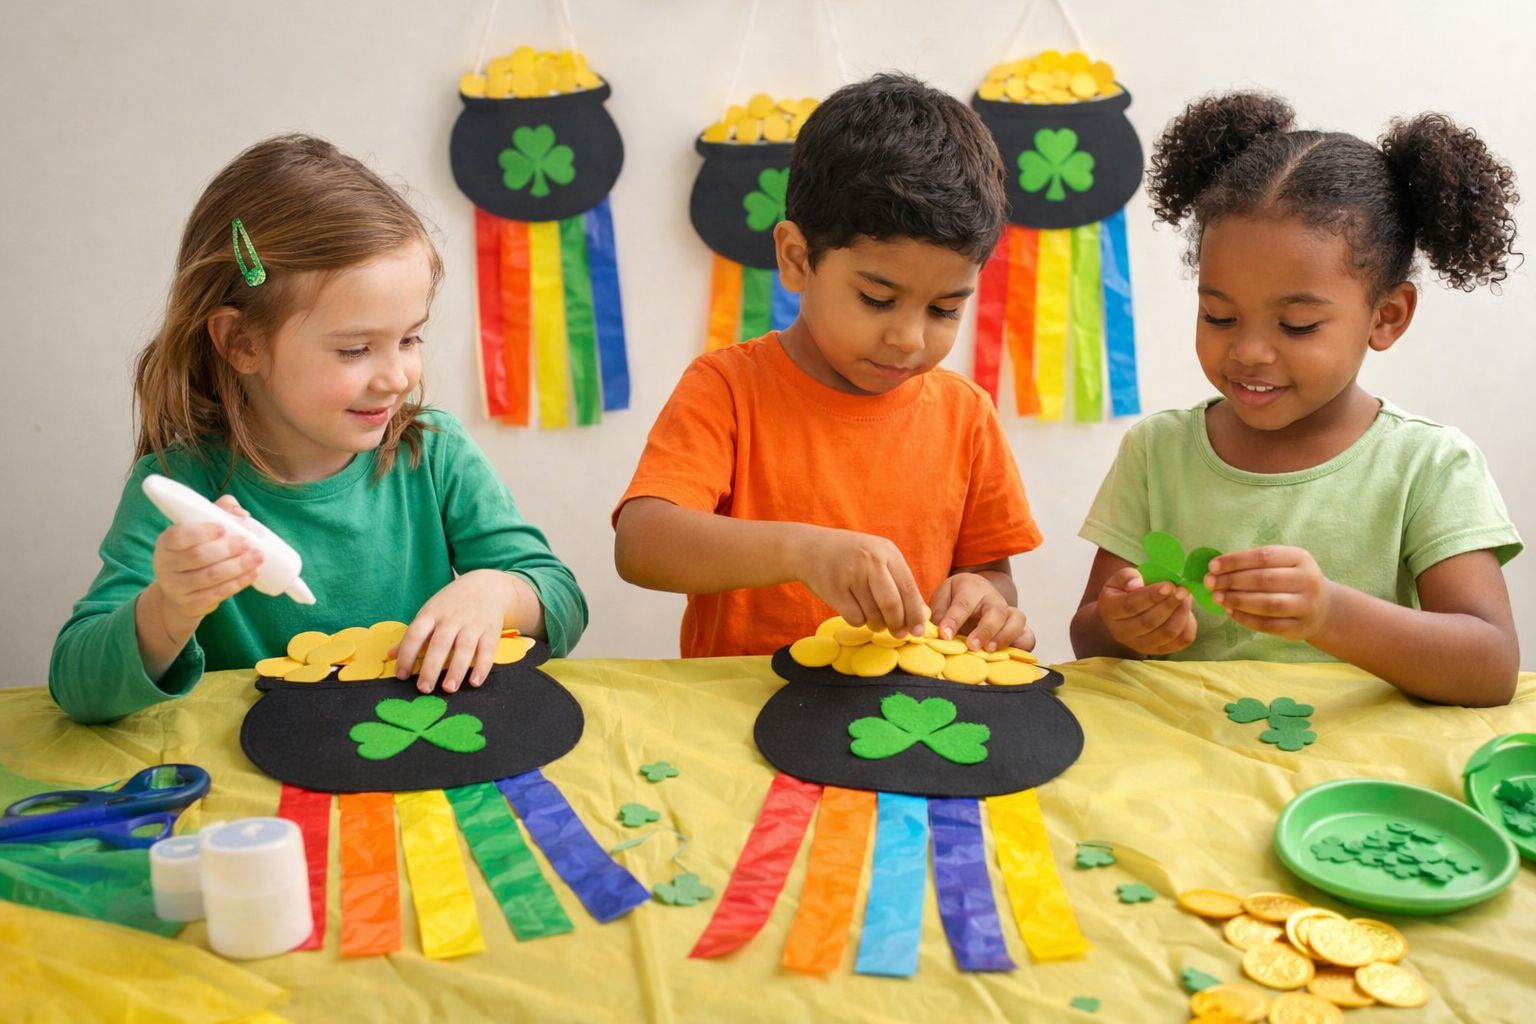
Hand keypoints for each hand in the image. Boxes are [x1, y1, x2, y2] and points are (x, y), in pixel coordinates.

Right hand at [149, 495, 261, 640]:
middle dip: (226, 549)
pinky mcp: (191, 603)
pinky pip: (217, 593)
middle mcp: (166, 565)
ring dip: (237, 567)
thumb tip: (240, 514)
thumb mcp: (200, 530)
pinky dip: (237, 583)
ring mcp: (176, 587)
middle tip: (247, 543)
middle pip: (198, 556)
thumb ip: (219, 513)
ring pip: (210, 576)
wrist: (181, 593)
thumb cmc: (196, 552)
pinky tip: (252, 574)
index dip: (202, 532)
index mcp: (166, 543)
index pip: (179, 535)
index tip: (223, 528)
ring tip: (257, 557)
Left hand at [394, 570, 512, 693]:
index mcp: (432, 613)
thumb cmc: (451, 604)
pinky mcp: (490, 631)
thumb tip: (390, 655)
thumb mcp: (429, 613)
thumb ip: (412, 635)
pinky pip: (487, 651)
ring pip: (464, 647)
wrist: (485, 586)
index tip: (401, 675)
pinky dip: (482, 667)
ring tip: (448, 688)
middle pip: (440, 643)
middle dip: (431, 667)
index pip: (415, 634)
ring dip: (456, 669)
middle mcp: (452, 618)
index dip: (406, 654)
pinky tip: (474, 682)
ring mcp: (473, 624)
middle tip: (423, 688)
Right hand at [796, 528, 926, 637]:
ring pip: (873, 614)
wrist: (809, 548)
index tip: (919, 631)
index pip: (909, 588)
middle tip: (899, 633)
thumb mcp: (877, 558)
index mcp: (887, 551)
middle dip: (898, 624)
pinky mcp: (834, 590)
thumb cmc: (850, 557)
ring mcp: (850, 574)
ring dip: (877, 625)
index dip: (915, 613)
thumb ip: (899, 582)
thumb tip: (922, 614)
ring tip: (874, 619)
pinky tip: (855, 610)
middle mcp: (870, 561)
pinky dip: (859, 621)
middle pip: (892, 604)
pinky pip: (855, 618)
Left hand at [929, 573, 1031, 650]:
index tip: (945, 635)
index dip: (954, 619)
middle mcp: (993, 598)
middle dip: (985, 630)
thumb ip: (939, 613)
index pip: (964, 603)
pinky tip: (1009, 656)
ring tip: (990, 650)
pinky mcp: (1016, 626)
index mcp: (972, 588)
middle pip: (996, 611)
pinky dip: (1022, 646)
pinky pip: (1027, 635)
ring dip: (1005, 637)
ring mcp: (1007, 611)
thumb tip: (937, 632)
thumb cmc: (956, 595)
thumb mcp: (942, 597)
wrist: (975, 589)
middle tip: (972, 646)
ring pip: (1017, 620)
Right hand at [1096, 566, 1196, 655]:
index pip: (1131, 605)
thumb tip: (1136, 585)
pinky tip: (1188, 614)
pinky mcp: (1156, 651)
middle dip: (1169, 605)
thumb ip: (1127, 577)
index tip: (1169, 585)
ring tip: (1187, 598)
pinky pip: (1177, 644)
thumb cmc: (1124, 591)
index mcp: (1109, 611)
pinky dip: (1187, 628)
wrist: (1124, 615)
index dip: (1151, 596)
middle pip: (1149, 622)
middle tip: (1183, 590)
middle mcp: (1121, 632)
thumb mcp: (1120, 579)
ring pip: (1165, 634)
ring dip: (1180, 615)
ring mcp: (1139, 645)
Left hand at [1206, 545, 1332, 641]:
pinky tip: (1229, 612)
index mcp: (1300, 558)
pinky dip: (1245, 619)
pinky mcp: (1299, 627)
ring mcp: (1306, 606)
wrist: (1323, 608)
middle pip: (1264, 580)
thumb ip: (1254, 564)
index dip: (1236, 561)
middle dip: (1231, 581)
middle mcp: (1307, 580)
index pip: (1264, 556)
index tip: (1212, 566)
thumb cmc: (1291, 581)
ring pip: (1267, 604)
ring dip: (1237, 600)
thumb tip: (1215, 569)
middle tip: (1209, 583)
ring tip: (1216, 597)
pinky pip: (1268, 625)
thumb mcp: (1282, 564)